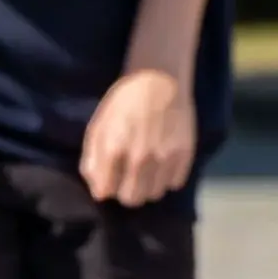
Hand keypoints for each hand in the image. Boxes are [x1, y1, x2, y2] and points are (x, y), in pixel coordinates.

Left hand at [80, 66, 196, 208]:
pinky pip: (174, 184)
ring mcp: (165, 157)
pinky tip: (163, 161)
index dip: (106, 186)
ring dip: (148, 186)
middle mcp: (139, 157)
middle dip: (126, 191)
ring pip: (154, 194)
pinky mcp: (185, 155)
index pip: (105, 191)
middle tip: (128, 176)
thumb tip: (97, 189)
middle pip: (131, 199)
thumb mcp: (98, 125)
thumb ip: (92, 159)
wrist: (160, 78)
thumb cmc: (124, 101)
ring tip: (147, 168)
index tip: (109, 178)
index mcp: (113, 148)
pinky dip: (167, 177)